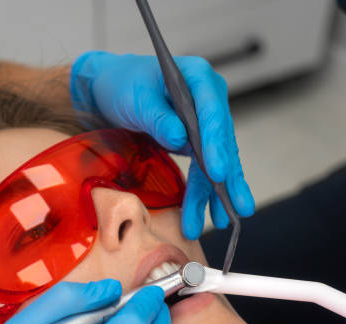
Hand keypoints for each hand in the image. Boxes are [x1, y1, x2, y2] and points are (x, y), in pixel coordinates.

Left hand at [70, 51, 254, 238]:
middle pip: (222, 144)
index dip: (216, 145)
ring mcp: (205, 124)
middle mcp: (209, 101)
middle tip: (235, 208)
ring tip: (222, 221)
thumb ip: (158, 117)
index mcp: (199, 79)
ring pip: (217, 162)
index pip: (213, 114)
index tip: (216, 172)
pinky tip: (212, 215)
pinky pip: (205, 171)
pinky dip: (205, 193)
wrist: (110, 90)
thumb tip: (180, 137)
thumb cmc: (122, 84)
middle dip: (227, 179)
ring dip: (217, 195)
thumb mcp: (135, 97)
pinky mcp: (197, 143)